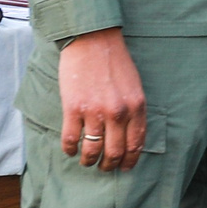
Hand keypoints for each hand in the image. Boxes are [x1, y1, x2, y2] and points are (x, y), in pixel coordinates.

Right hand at [58, 27, 146, 170]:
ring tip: (86, 161)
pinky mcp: (73, 108)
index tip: (124, 167)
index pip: (136, 144)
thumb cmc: (114, 61)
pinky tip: (70, 149)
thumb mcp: (134, 86)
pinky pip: (71, 139)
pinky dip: (70, 149)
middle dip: (109, 165)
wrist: (92, 39)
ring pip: (93, 150)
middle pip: (115, 152)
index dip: (130, 161)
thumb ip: (134, 110)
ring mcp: (95, 112)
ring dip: (89, 161)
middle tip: (104, 168)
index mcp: (136, 107)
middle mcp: (118, 113)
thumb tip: (129, 137)